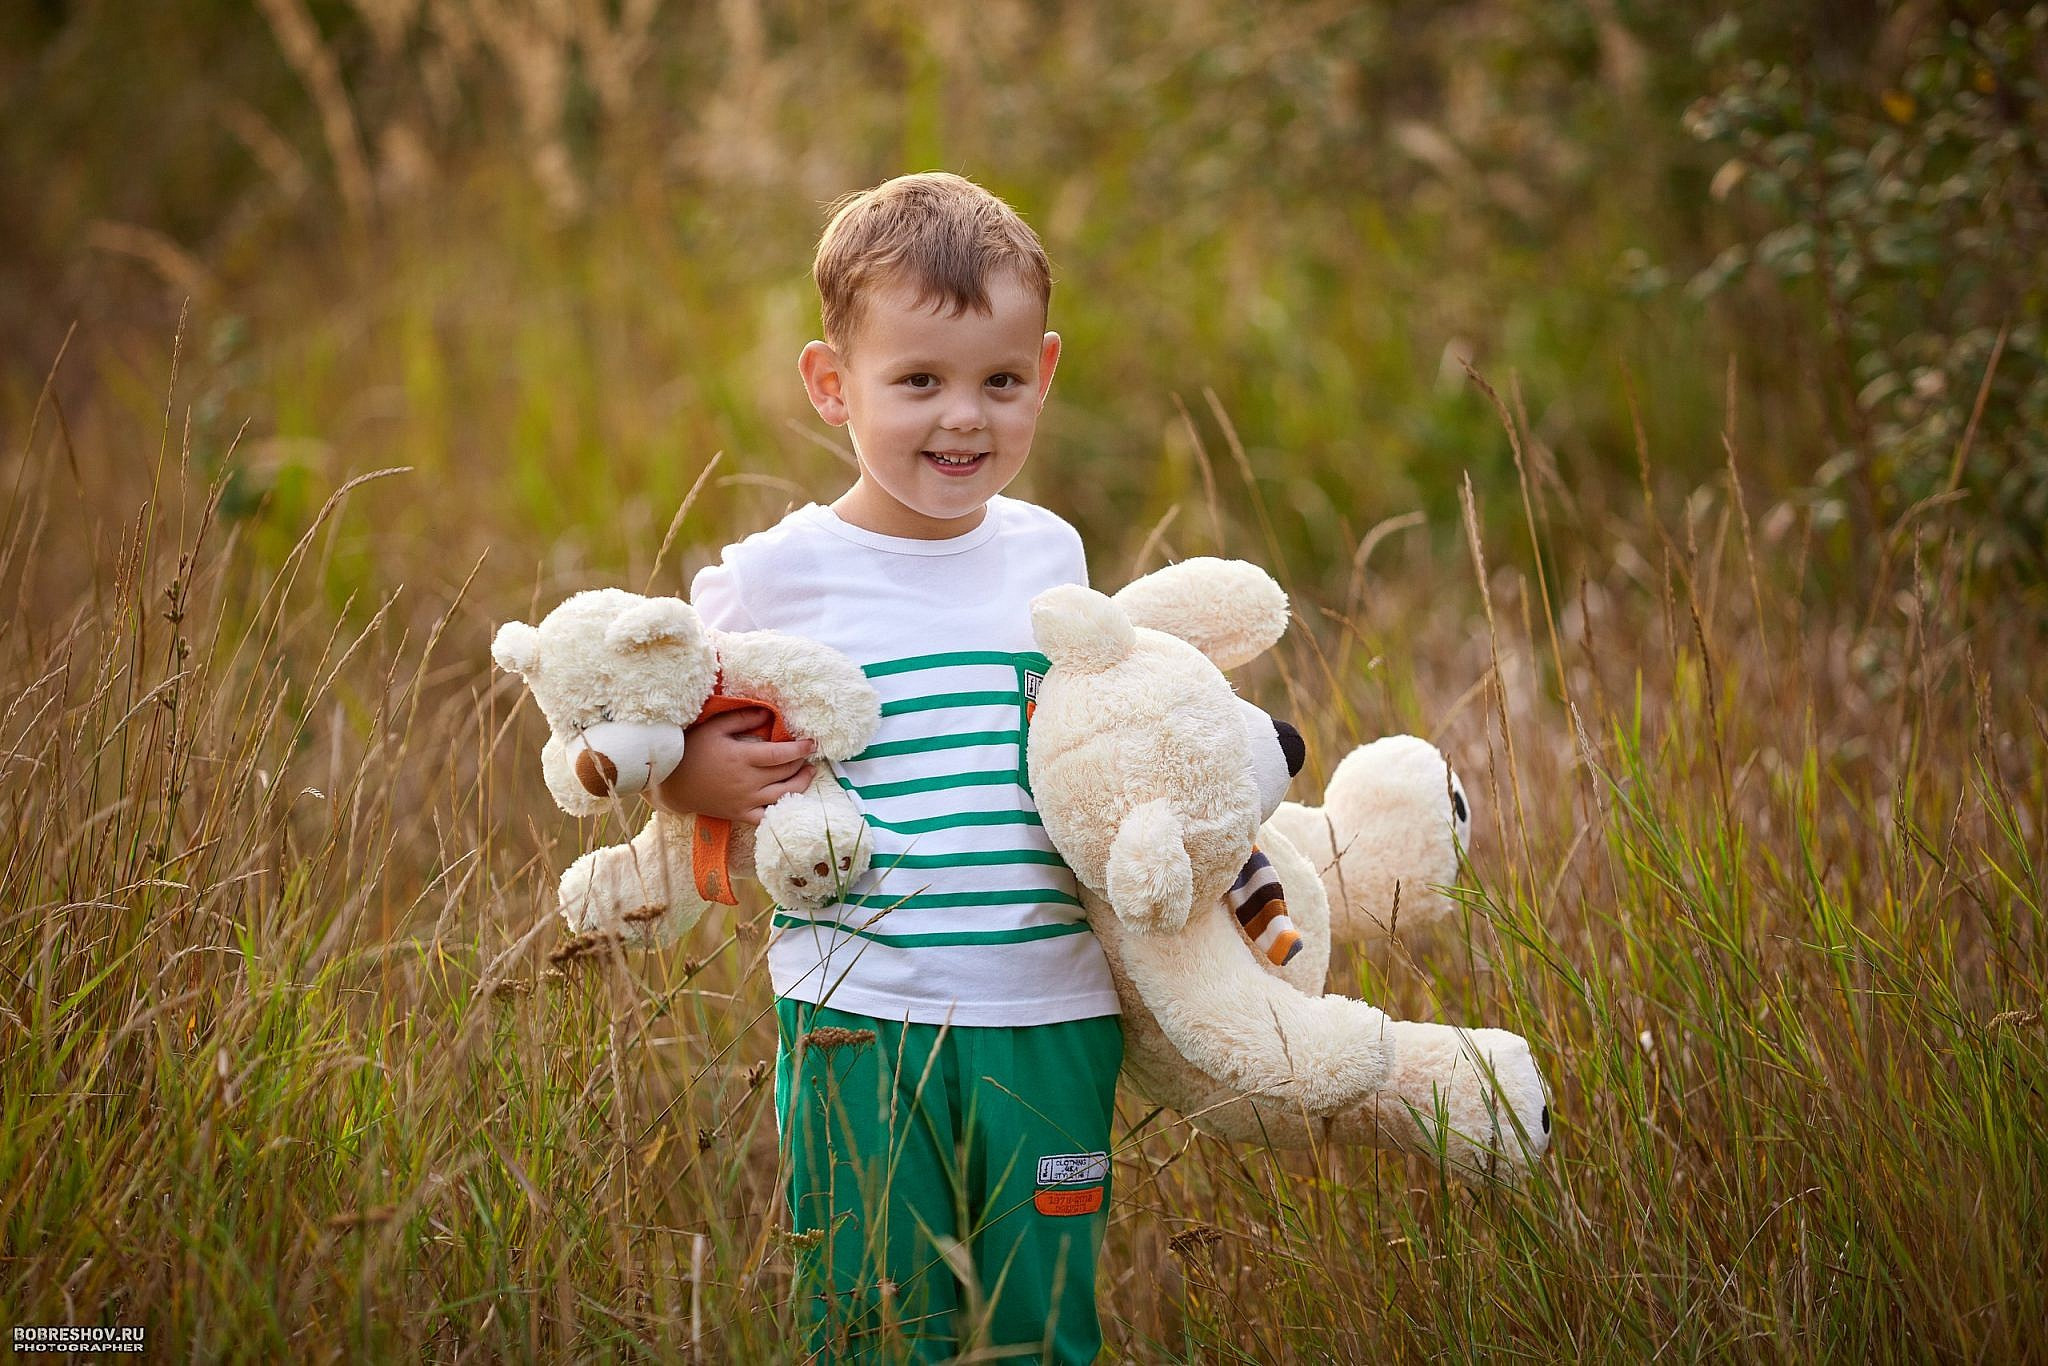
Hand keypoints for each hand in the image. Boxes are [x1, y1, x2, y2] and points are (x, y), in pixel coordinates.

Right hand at [649, 707, 816, 823]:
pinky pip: (767, 818)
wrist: (672, 783)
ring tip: (808, 773)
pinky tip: (790, 801)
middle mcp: (748, 782)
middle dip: (801, 763)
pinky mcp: (739, 814)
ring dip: (800, 784)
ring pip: (783, 796)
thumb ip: (742, 719)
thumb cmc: (692, 750)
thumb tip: (768, 714)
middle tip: (808, 755)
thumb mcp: (714, 728)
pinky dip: (782, 811)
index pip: (781, 755)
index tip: (812, 743)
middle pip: (785, 773)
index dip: (800, 749)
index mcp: (743, 758)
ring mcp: (745, 801)